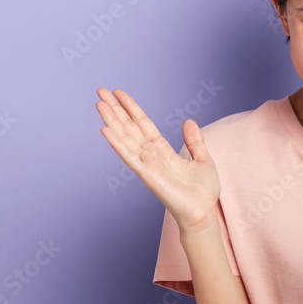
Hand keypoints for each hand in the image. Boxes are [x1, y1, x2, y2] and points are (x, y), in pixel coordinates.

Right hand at [95, 88, 220, 231]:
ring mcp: (147, 164)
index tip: (119, 92)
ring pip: (125, 138)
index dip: (132, 108)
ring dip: (111, 121)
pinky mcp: (147, 175)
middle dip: (115, 109)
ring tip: (99, 104)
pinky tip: (106, 130)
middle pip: (129, 127)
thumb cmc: (203, 191)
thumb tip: (188, 121)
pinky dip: (117, 143)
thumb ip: (194, 141)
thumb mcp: (203, 159)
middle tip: (100, 91)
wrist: (203, 212)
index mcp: (163, 150)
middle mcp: (151, 155)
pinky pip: (130, 157)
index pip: (143, 124)